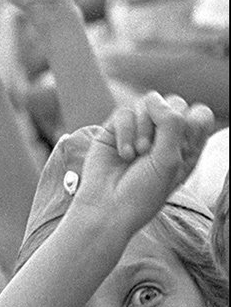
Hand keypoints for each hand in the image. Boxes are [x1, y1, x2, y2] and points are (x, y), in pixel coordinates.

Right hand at [76, 92, 213, 229]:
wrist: (107, 207)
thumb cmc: (143, 191)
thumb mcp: (168, 160)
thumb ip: (171, 123)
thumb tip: (154, 99)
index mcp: (186, 146)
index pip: (199, 115)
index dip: (190, 123)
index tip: (177, 147)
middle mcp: (164, 136)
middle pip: (174, 102)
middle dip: (163, 124)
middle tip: (151, 151)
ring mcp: (139, 130)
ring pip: (147, 103)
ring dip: (143, 129)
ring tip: (137, 154)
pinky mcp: (115, 130)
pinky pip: (124, 113)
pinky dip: (124, 133)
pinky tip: (123, 154)